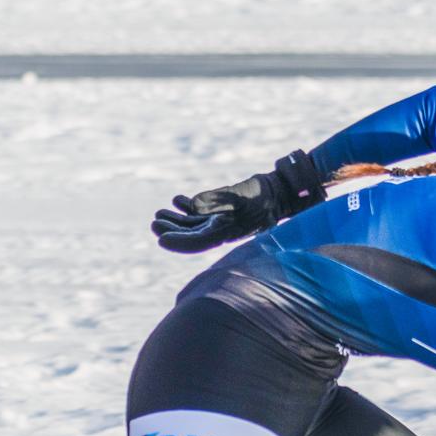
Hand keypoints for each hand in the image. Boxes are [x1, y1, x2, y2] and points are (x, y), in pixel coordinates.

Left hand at [150, 149, 324, 252]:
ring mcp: (221, 222)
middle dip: (171, 230)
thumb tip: (191, 205)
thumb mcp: (239, 195)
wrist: (280, 192)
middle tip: (155, 221)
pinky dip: (187, 207)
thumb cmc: (263, 196)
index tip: (160, 238)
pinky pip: (200, 213)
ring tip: (158, 213)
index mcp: (226, 233)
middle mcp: (221, 230)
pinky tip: (177, 200)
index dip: (178, 242)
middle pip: (191, 235)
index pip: (197, 243)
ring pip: (192, 225)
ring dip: (175, 220)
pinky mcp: (222, 212)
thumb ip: (216, 200)